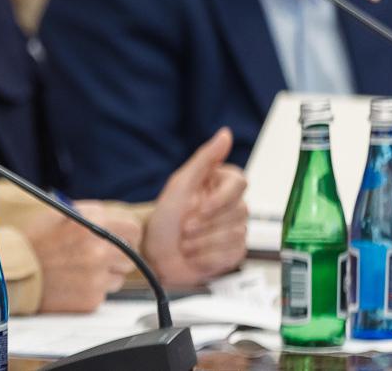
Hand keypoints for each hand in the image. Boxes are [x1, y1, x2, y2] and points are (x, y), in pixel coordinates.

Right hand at [21, 202, 137, 311]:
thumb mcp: (59, 214)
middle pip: (131, 254)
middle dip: (118, 255)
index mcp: (92, 224)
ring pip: (119, 277)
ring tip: (80, 269)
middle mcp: (98, 249)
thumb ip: (91, 213)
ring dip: (106, 274)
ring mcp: (97, 276)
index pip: (134, 229)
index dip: (127, 233)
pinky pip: (104, 294)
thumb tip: (115, 218)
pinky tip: (73, 282)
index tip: (121, 237)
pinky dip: (92, 289)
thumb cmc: (32, 242)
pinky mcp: (92, 298)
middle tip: (99, 255)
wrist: (11, 272)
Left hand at [143, 128, 247, 285]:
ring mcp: (236, 231)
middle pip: (237, 212)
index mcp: (220, 186)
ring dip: (200, 242)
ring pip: (232, 235)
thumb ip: (204, 159)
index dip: (219, 200)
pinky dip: (205, 258)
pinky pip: (229, 255)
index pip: (239, 184)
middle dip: (203, 224)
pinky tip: (193, 255)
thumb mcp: (180, 185)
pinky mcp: (234, 253)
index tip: (200, 208)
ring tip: (185, 241)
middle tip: (183, 227)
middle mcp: (233, 207)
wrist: (152, 253)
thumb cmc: (162, 218)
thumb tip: (225, 133)